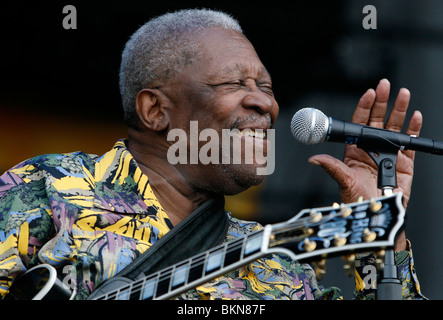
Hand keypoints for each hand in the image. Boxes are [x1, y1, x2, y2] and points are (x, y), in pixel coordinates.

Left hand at [308, 79, 422, 249]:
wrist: (376, 214)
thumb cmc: (358, 199)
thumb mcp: (343, 181)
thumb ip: (331, 167)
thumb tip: (313, 158)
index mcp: (355, 149)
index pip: (359, 123)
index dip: (364, 107)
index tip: (368, 94)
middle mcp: (371, 148)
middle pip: (377, 120)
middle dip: (381, 102)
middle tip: (385, 86)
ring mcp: (388, 152)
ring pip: (394, 126)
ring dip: (399, 110)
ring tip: (403, 94)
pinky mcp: (405, 161)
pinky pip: (410, 142)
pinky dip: (413, 129)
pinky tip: (415, 117)